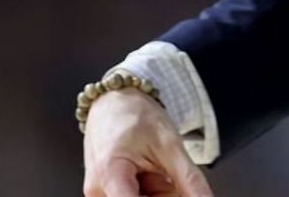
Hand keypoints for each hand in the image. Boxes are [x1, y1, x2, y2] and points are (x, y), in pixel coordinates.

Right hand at [82, 89, 213, 196]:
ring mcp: (98, 193)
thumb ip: (190, 181)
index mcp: (110, 174)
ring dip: (156, 195)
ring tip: (157, 172)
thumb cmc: (134, 115)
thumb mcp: (170, 146)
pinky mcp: (102, 193)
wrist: (116, 101)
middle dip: (164, 195)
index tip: (176, 192)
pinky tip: (150, 177)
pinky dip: (148, 194)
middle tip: (168, 177)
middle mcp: (98, 189)